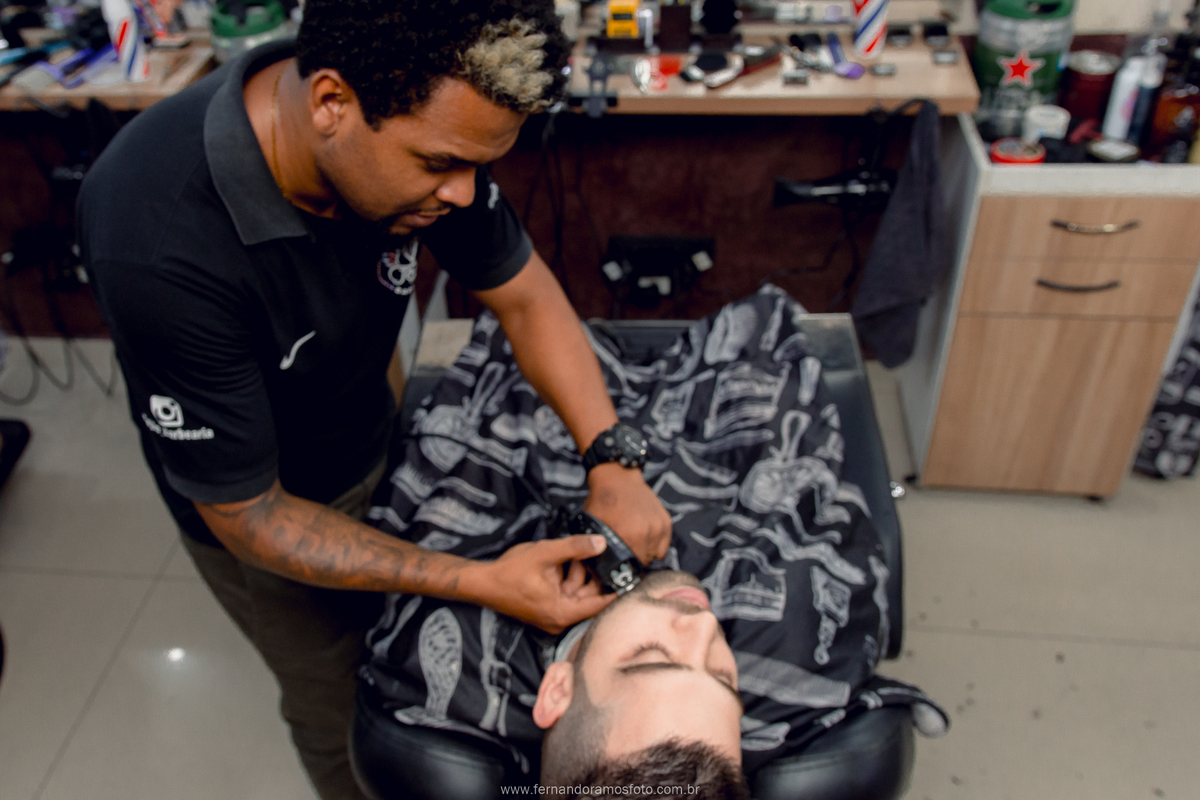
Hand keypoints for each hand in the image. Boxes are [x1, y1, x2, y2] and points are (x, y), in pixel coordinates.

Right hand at [471, 535, 615, 633]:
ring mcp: (552, 618)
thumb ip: (575, 547)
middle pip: (588, 598)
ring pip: (576, 594)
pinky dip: (566, 579)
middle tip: (594, 554)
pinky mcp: (545, 612)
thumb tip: (602, 543)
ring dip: (577, 575)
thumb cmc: (511, 571)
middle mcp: (559, 621)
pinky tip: (561, 562)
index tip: (631, 577)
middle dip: (591, 576)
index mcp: (563, 613)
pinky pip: (565, 595)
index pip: (599, 605)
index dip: (616, 589)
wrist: (482, 583)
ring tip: (570, 555)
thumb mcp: (546, 553)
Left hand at [583, 463, 672, 563]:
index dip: (626, 566)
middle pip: (645, 561)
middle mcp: (647, 533)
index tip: (621, 562)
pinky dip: (656, 543)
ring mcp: (658, 526)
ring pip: (657, 554)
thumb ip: (597, 547)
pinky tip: (645, 536)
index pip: (632, 565)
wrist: (617, 478)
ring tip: (636, 542)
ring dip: (647, 552)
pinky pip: (665, 544)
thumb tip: (598, 568)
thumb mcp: (593, 526)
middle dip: (636, 559)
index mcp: (628, 536)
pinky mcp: (666, 521)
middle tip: (627, 551)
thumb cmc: (602, 503)